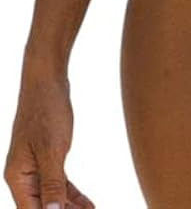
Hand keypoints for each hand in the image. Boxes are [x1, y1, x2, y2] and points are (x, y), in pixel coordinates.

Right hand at [3, 55, 94, 208]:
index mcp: (18, 177)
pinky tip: (87, 204)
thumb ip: (51, 184)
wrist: (47, 80)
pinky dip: (72, 194)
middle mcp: (23, 175)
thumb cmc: (46, 110)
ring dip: (70, 208)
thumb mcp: (51, 150)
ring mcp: (34, 166)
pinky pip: (58, 182)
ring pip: (52, 196)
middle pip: (42, 207)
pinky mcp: (47, 156)